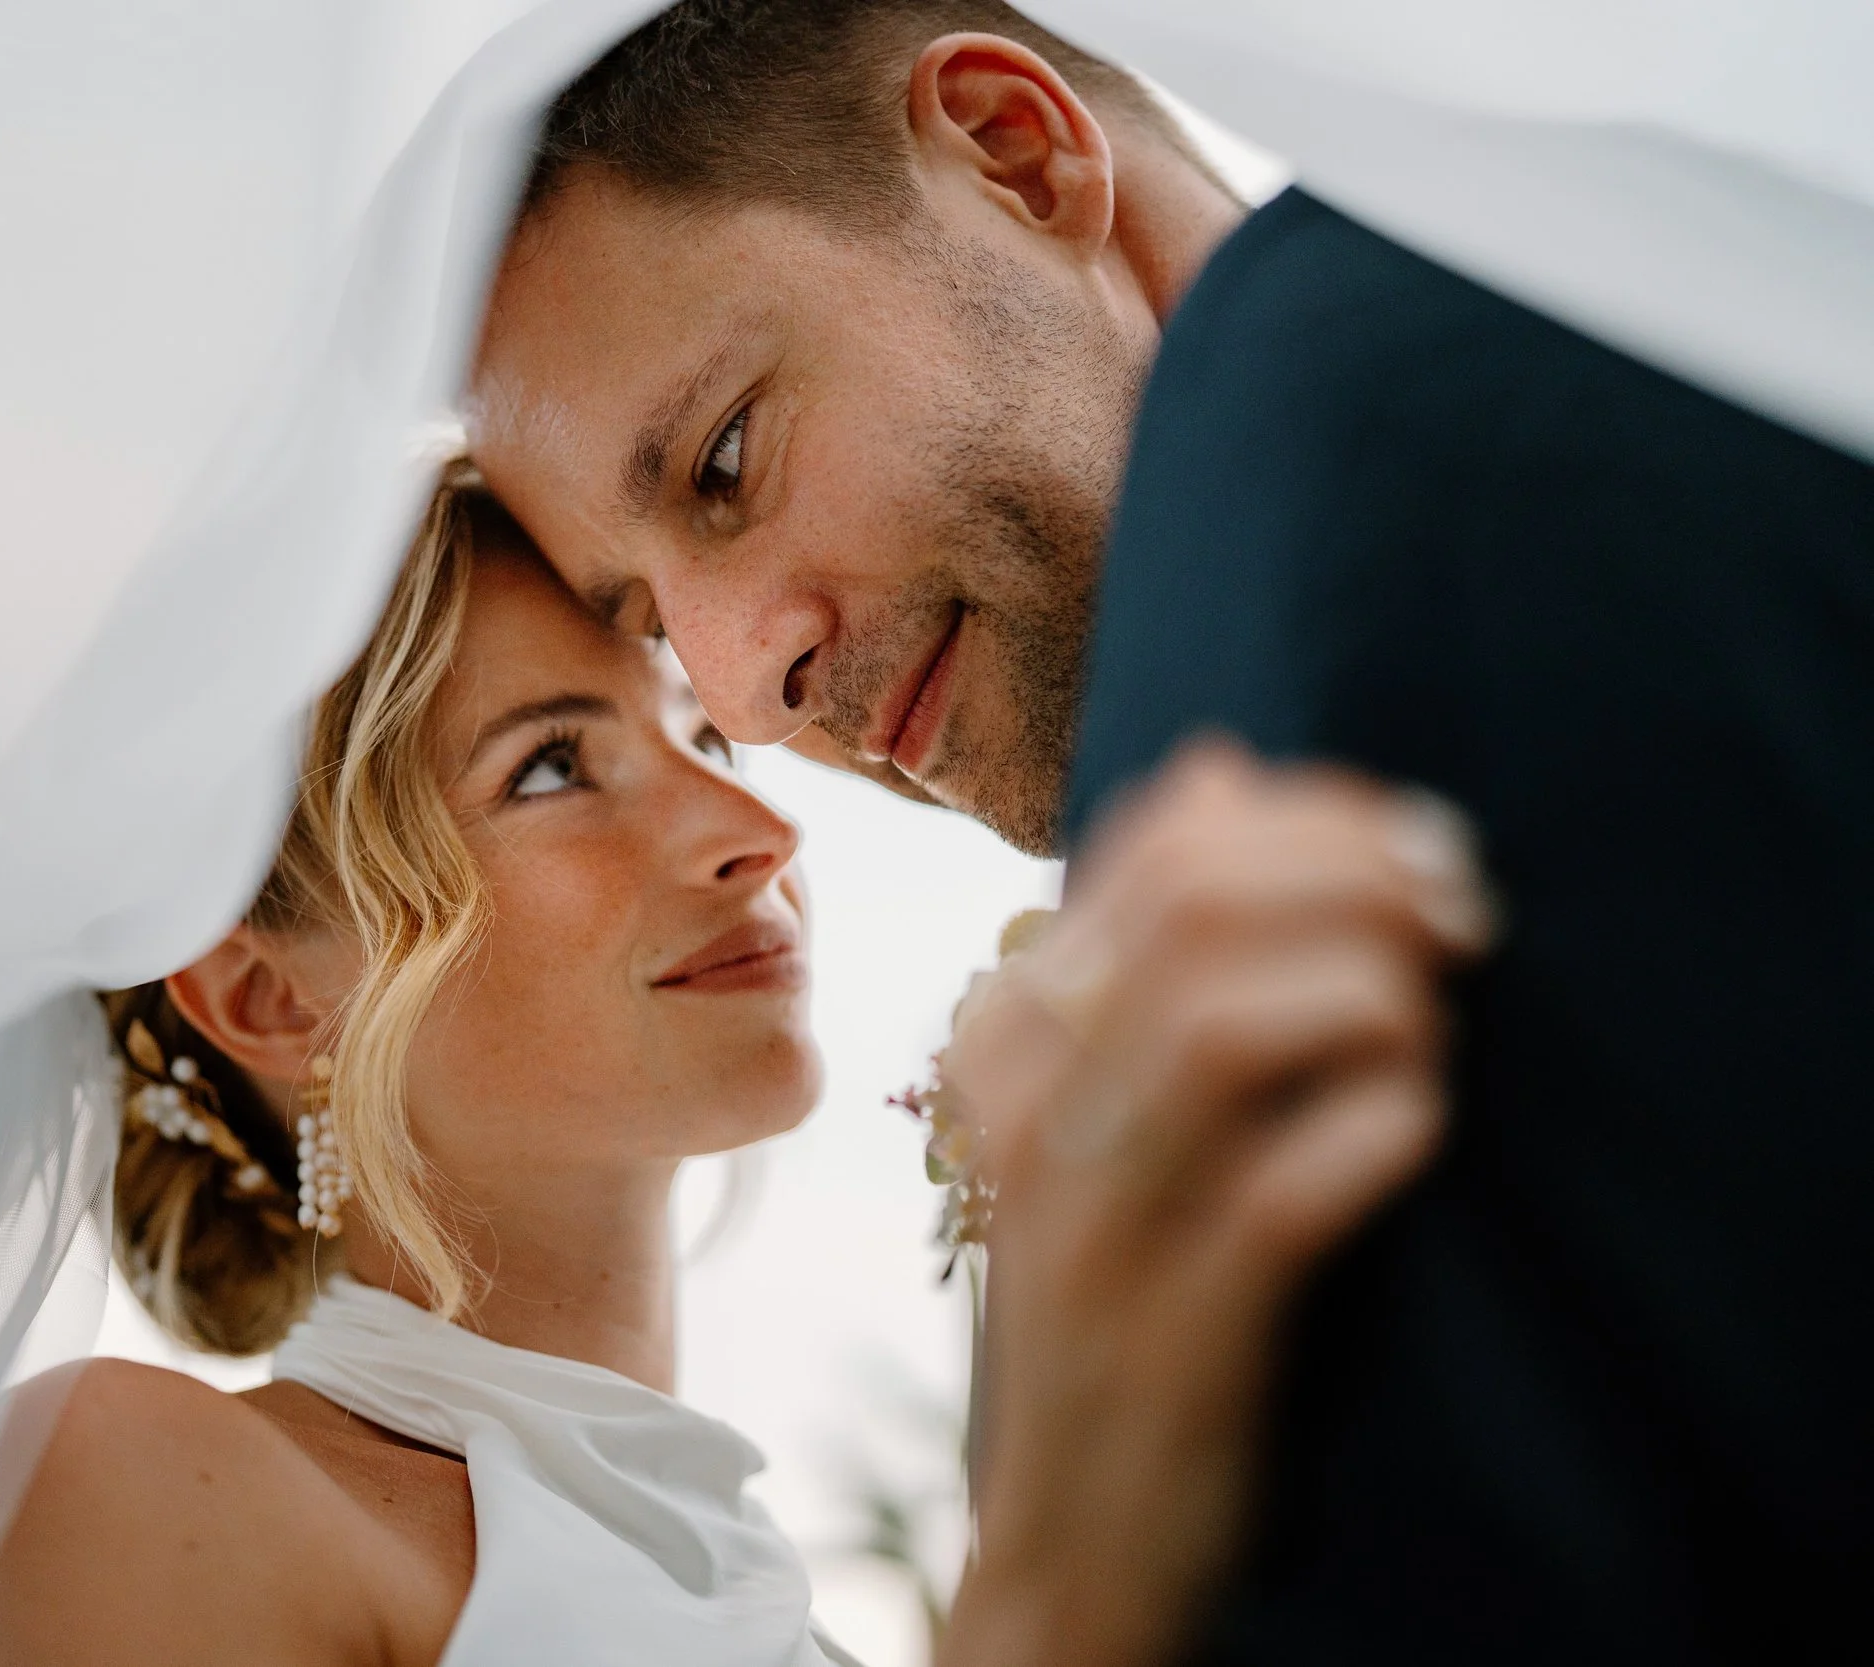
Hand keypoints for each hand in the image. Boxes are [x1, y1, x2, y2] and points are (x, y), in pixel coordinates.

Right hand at [939, 740, 1495, 1666]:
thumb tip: (1216, 769)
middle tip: (1468, 916)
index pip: (1162, 848)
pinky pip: (1276, 1194)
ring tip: (1430, 1033)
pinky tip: (1414, 1136)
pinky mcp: (1163, 1333)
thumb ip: (1149, 943)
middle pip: (1193, 909)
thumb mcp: (1108, 1103)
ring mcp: (1086, 1224)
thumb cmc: (1120, 1287)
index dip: (1322, 817)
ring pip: (1218, 1027)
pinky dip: (1379, 1135)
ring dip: (1373, 1001)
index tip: (1421, 852)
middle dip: (1364, 880)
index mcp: (1013, 1035)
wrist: (1068, 1530)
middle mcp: (1027, 1111)